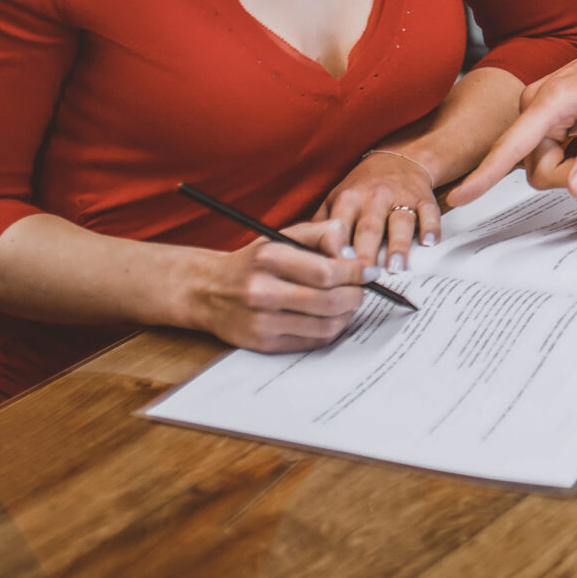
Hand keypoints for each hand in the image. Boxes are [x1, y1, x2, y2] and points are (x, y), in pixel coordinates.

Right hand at [179, 220, 370, 352]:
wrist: (207, 291)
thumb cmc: (255, 261)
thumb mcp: (284, 236)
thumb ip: (324, 234)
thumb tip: (353, 255)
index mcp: (269, 258)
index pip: (327, 271)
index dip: (356, 272)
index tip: (368, 271)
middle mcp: (262, 291)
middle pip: (330, 301)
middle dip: (356, 295)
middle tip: (361, 289)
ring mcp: (261, 321)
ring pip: (326, 325)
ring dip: (347, 315)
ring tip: (347, 302)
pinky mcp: (263, 344)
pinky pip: (312, 341)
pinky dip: (330, 330)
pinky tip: (330, 316)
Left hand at [315, 148, 442, 269]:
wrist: (398, 161)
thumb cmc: (362, 189)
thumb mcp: (336, 199)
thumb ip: (321, 227)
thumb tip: (303, 257)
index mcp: (349, 198)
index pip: (340, 226)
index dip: (336, 249)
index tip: (334, 270)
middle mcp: (375, 197)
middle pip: (369, 227)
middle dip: (367, 252)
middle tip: (364, 276)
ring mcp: (402, 197)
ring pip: (400, 221)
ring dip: (399, 244)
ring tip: (397, 267)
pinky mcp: (424, 199)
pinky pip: (430, 213)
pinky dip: (431, 228)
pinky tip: (430, 242)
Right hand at [453, 0, 576, 202]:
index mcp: (552, 100)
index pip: (509, 146)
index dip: (483, 176)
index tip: (457, 197)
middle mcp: (537, 104)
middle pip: (535, 166)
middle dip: (568, 172)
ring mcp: (541, 110)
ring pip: (544, 163)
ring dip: (573, 163)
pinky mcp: (548, 117)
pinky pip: (552, 153)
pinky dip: (575, 154)